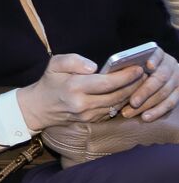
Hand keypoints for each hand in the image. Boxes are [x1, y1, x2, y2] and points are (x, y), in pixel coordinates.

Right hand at [17, 53, 143, 128]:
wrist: (39, 107)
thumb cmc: (49, 82)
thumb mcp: (54, 65)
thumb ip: (73, 60)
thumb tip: (94, 66)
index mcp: (74, 87)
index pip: (107, 83)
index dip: (125, 76)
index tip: (137, 68)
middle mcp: (83, 104)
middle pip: (117, 95)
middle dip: (133, 84)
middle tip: (144, 74)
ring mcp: (88, 115)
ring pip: (117, 104)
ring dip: (131, 94)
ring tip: (139, 82)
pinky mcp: (91, 121)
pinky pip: (112, 111)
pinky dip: (122, 101)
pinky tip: (127, 92)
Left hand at [119, 50, 178, 120]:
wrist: (151, 81)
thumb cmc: (130, 74)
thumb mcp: (129, 67)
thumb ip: (123, 67)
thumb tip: (106, 72)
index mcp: (156, 55)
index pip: (157, 53)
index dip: (154, 59)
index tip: (148, 66)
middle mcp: (169, 65)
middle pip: (160, 77)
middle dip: (146, 91)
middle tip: (132, 102)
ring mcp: (176, 79)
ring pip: (164, 92)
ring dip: (147, 104)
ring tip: (129, 113)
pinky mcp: (178, 92)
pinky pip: (171, 103)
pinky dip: (157, 111)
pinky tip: (145, 117)